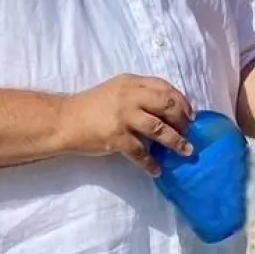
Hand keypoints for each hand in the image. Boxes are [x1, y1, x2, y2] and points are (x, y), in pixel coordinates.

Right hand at [55, 74, 194, 176]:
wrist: (63, 121)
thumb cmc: (91, 106)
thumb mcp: (117, 90)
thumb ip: (139, 94)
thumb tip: (169, 108)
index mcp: (132, 83)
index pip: (165, 88)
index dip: (182, 101)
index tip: (191, 114)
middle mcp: (130, 97)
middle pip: (167, 105)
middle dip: (183, 120)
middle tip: (190, 131)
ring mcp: (124, 117)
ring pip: (159, 129)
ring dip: (176, 141)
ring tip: (187, 151)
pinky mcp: (116, 137)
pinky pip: (140, 152)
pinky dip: (151, 163)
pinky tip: (157, 170)